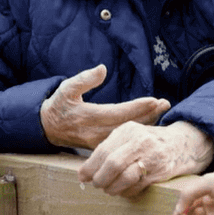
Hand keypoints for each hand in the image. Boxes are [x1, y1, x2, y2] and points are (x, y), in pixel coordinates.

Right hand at [40, 64, 169, 149]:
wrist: (48, 128)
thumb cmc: (59, 105)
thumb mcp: (66, 88)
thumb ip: (84, 79)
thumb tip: (103, 68)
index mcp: (89, 117)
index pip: (118, 112)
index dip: (137, 107)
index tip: (154, 100)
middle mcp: (96, 132)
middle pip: (128, 124)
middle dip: (149, 114)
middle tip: (165, 104)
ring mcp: (100, 142)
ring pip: (128, 134)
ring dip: (146, 123)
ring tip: (162, 111)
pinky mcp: (102, 146)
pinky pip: (123, 139)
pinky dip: (138, 131)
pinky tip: (150, 123)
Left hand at [78, 120, 213, 197]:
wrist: (181, 144)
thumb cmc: (147, 143)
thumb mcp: (128, 137)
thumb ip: (107, 151)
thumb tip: (83, 173)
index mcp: (128, 129)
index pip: (103, 150)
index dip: (90, 166)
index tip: (82, 176)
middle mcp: (140, 140)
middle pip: (112, 164)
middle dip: (100, 178)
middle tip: (96, 185)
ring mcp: (152, 156)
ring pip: (124, 177)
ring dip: (112, 188)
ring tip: (108, 189)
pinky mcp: (160, 172)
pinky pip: (136, 187)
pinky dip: (125, 192)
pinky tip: (123, 191)